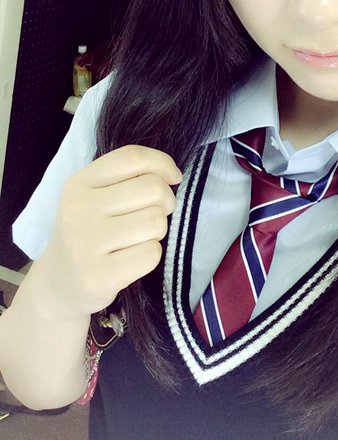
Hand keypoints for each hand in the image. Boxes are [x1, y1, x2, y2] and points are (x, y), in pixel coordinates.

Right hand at [37, 144, 182, 319]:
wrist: (61, 284)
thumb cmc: (91, 232)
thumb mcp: (96, 195)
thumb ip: (129, 176)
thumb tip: (173, 174)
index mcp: (80, 182)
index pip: (132, 157)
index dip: (163, 163)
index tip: (173, 177)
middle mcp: (79, 209)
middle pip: (153, 188)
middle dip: (166, 201)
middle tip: (152, 214)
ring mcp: (85, 243)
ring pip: (156, 221)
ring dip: (157, 231)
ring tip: (136, 239)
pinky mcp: (98, 276)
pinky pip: (151, 253)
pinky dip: (150, 255)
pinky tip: (131, 259)